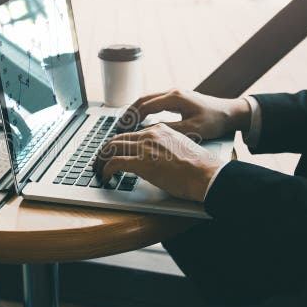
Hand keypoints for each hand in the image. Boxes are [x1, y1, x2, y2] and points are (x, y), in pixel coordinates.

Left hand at [94, 123, 222, 201]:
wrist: (207, 175)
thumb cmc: (199, 168)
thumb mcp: (180, 149)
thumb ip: (164, 149)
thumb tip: (156, 160)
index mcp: (160, 130)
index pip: (132, 135)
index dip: (120, 145)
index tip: (115, 153)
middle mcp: (151, 134)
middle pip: (118, 138)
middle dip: (105, 150)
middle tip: (100, 160)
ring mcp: (145, 147)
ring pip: (112, 148)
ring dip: (102, 159)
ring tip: (99, 169)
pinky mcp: (142, 162)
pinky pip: (115, 163)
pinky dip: (106, 169)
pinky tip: (105, 176)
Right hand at [117, 89, 250, 140]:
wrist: (231, 112)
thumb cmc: (215, 121)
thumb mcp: (194, 129)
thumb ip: (171, 130)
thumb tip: (150, 133)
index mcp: (175, 98)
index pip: (146, 105)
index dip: (132, 117)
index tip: (123, 127)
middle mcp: (173, 93)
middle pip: (143, 99)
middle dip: (129, 112)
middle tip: (119, 125)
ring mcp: (175, 94)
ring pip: (148, 99)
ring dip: (136, 110)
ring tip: (125, 123)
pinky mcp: (178, 99)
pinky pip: (155, 102)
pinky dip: (144, 109)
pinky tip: (141, 119)